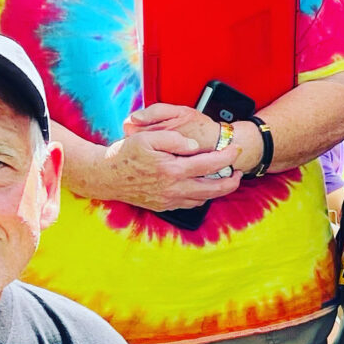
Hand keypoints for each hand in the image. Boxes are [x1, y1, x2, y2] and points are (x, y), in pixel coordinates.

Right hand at [83, 111, 242, 211]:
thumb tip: (194, 146)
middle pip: (213, 189)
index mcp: (172, 170)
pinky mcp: (163, 206)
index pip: (209, 164)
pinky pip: (189, 204)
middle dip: (231, 181)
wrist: (104, 176)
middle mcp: (173, 189)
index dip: (227, 157)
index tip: (236, 149)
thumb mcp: (147, 137)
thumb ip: (174, 139)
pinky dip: (201, 196)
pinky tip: (202, 186)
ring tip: (224, 178)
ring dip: (217, 190)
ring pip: (203, 199)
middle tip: (239, 171)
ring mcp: (168, 200)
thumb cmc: (125, 153)